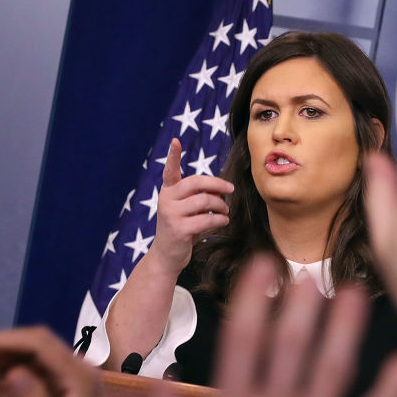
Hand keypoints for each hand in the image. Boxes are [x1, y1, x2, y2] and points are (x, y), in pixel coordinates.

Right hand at [0, 327, 121, 396]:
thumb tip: (12, 372)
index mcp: (79, 374)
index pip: (41, 343)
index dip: (7, 340)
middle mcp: (76, 370)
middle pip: (30, 352)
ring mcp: (69, 380)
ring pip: (26, 367)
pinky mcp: (61, 391)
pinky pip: (29, 382)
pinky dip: (7, 394)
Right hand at [141, 256, 396, 396]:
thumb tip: (158, 387)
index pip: (241, 344)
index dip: (254, 300)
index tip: (264, 268)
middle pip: (291, 348)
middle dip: (304, 304)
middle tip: (316, 271)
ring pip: (332, 371)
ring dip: (346, 328)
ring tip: (356, 294)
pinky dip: (392, 390)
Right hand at [149, 138, 233, 274]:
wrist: (167, 256)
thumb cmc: (182, 228)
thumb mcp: (187, 209)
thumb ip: (200, 196)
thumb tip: (222, 188)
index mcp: (168, 191)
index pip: (169, 170)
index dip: (173, 156)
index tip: (176, 141)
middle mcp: (166, 199)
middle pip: (196, 182)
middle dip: (217, 184)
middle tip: (230, 189)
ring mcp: (171, 214)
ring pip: (205, 201)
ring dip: (221, 205)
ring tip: (225, 211)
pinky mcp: (179, 229)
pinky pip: (207, 219)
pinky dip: (220, 220)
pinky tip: (223, 221)